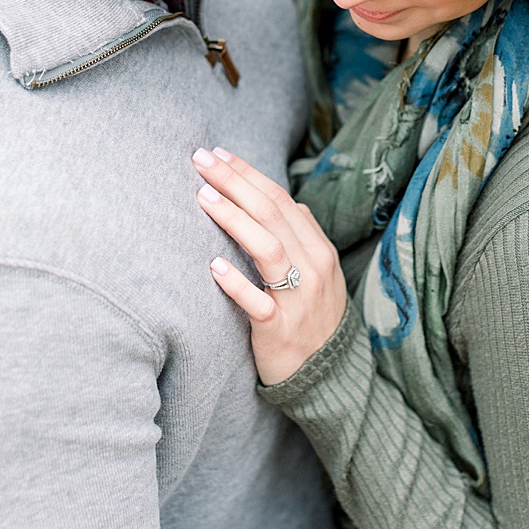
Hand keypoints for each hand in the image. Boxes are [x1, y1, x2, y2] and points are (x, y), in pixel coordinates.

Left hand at [193, 147, 347, 385]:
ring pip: (267, 249)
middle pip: (271, 214)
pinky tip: (213, 266)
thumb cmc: (313, 315)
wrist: (328, 375)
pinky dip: (236, 283)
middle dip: (235, 183)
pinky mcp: (279, 329)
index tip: (216, 154)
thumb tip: (290, 202)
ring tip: (204, 198)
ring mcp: (297, 298)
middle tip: (200, 160)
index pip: (280, 199)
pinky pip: (258, 303)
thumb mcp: (318, 271)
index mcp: (318, 248)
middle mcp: (311, 268)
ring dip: (234, 220)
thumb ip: (303, 235)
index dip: (248, 174)